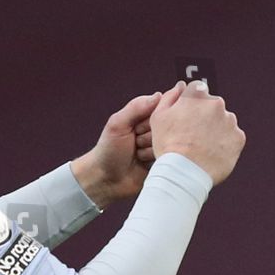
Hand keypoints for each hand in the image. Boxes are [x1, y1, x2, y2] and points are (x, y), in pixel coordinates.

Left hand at [71, 91, 163, 205]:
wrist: (106, 179)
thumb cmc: (108, 150)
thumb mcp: (117, 124)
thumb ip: (136, 107)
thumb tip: (158, 95)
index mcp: (143, 115)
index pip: (163, 105)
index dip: (153, 116)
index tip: (138, 127)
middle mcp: (154, 128)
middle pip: (168, 124)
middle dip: (149, 135)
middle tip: (135, 141)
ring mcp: (159, 145)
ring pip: (168, 141)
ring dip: (150, 149)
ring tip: (136, 154)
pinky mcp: (163, 160)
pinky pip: (168, 156)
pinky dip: (154, 159)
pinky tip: (142, 163)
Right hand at [150, 80, 244, 185]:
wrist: (184, 172)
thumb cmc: (168, 145)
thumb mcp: (158, 117)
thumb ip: (170, 97)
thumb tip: (180, 86)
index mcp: (197, 94)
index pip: (197, 90)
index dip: (191, 104)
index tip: (187, 117)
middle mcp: (216, 103)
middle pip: (212, 106)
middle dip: (205, 117)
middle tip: (193, 136)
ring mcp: (230, 120)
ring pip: (224, 121)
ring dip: (216, 129)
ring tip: (202, 146)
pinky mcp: (238, 138)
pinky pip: (232, 137)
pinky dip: (225, 143)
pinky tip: (212, 153)